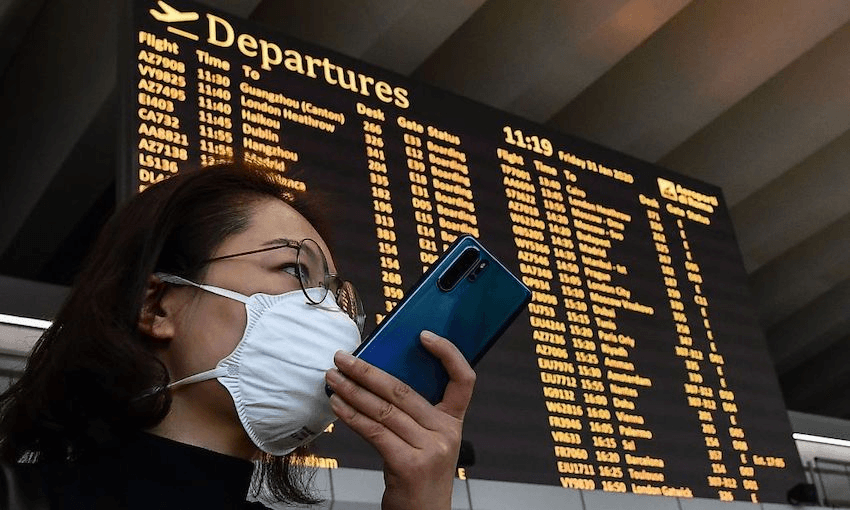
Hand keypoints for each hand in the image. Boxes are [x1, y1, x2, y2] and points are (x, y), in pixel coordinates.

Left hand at [325, 330, 475, 509]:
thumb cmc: (420, 478)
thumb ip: (414, 413)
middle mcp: (446, 433)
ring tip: (332, 379)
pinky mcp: (408, 465)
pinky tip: (338, 406)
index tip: (423, 335)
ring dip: (352, 390)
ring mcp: (429, 449)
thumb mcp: (428, 441)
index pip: (464, 380)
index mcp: (453, 422)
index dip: (448, 353)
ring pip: (384, 409)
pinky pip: (374, 431)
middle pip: (404, 390)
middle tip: (344, 358)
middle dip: (367, 370)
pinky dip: (351, 415)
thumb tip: (376, 378)